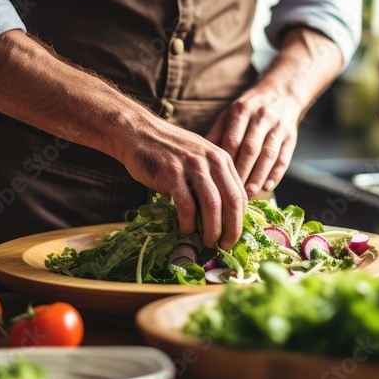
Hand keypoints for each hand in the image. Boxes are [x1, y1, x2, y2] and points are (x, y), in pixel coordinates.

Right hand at [119, 116, 246, 248]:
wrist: (138, 133)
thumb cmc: (168, 150)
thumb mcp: (199, 157)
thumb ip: (213, 178)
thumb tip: (223, 213)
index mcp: (222, 158)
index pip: (240, 193)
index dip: (240, 218)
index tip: (233, 234)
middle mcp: (211, 161)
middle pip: (232, 201)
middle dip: (232, 229)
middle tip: (226, 245)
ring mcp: (192, 166)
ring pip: (213, 206)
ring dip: (212, 230)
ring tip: (208, 242)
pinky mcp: (172, 174)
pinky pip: (186, 206)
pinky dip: (188, 223)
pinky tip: (185, 229)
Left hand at [206, 85, 300, 197]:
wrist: (281, 93)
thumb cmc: (248, 110)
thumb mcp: (229, 114)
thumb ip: (215, 134)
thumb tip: (198, 158)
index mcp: (242, 110)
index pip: (232, 139)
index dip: (226, 161)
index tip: (217, 179)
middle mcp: (262, 117)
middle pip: (250, 148)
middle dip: (242, 171)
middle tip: (232, 192)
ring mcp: (279, 127)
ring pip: (268, 155)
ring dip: (259, 175)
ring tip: (249, 193)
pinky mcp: (291, 137)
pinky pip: (284, 158)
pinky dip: (276, 174)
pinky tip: (268, 187)